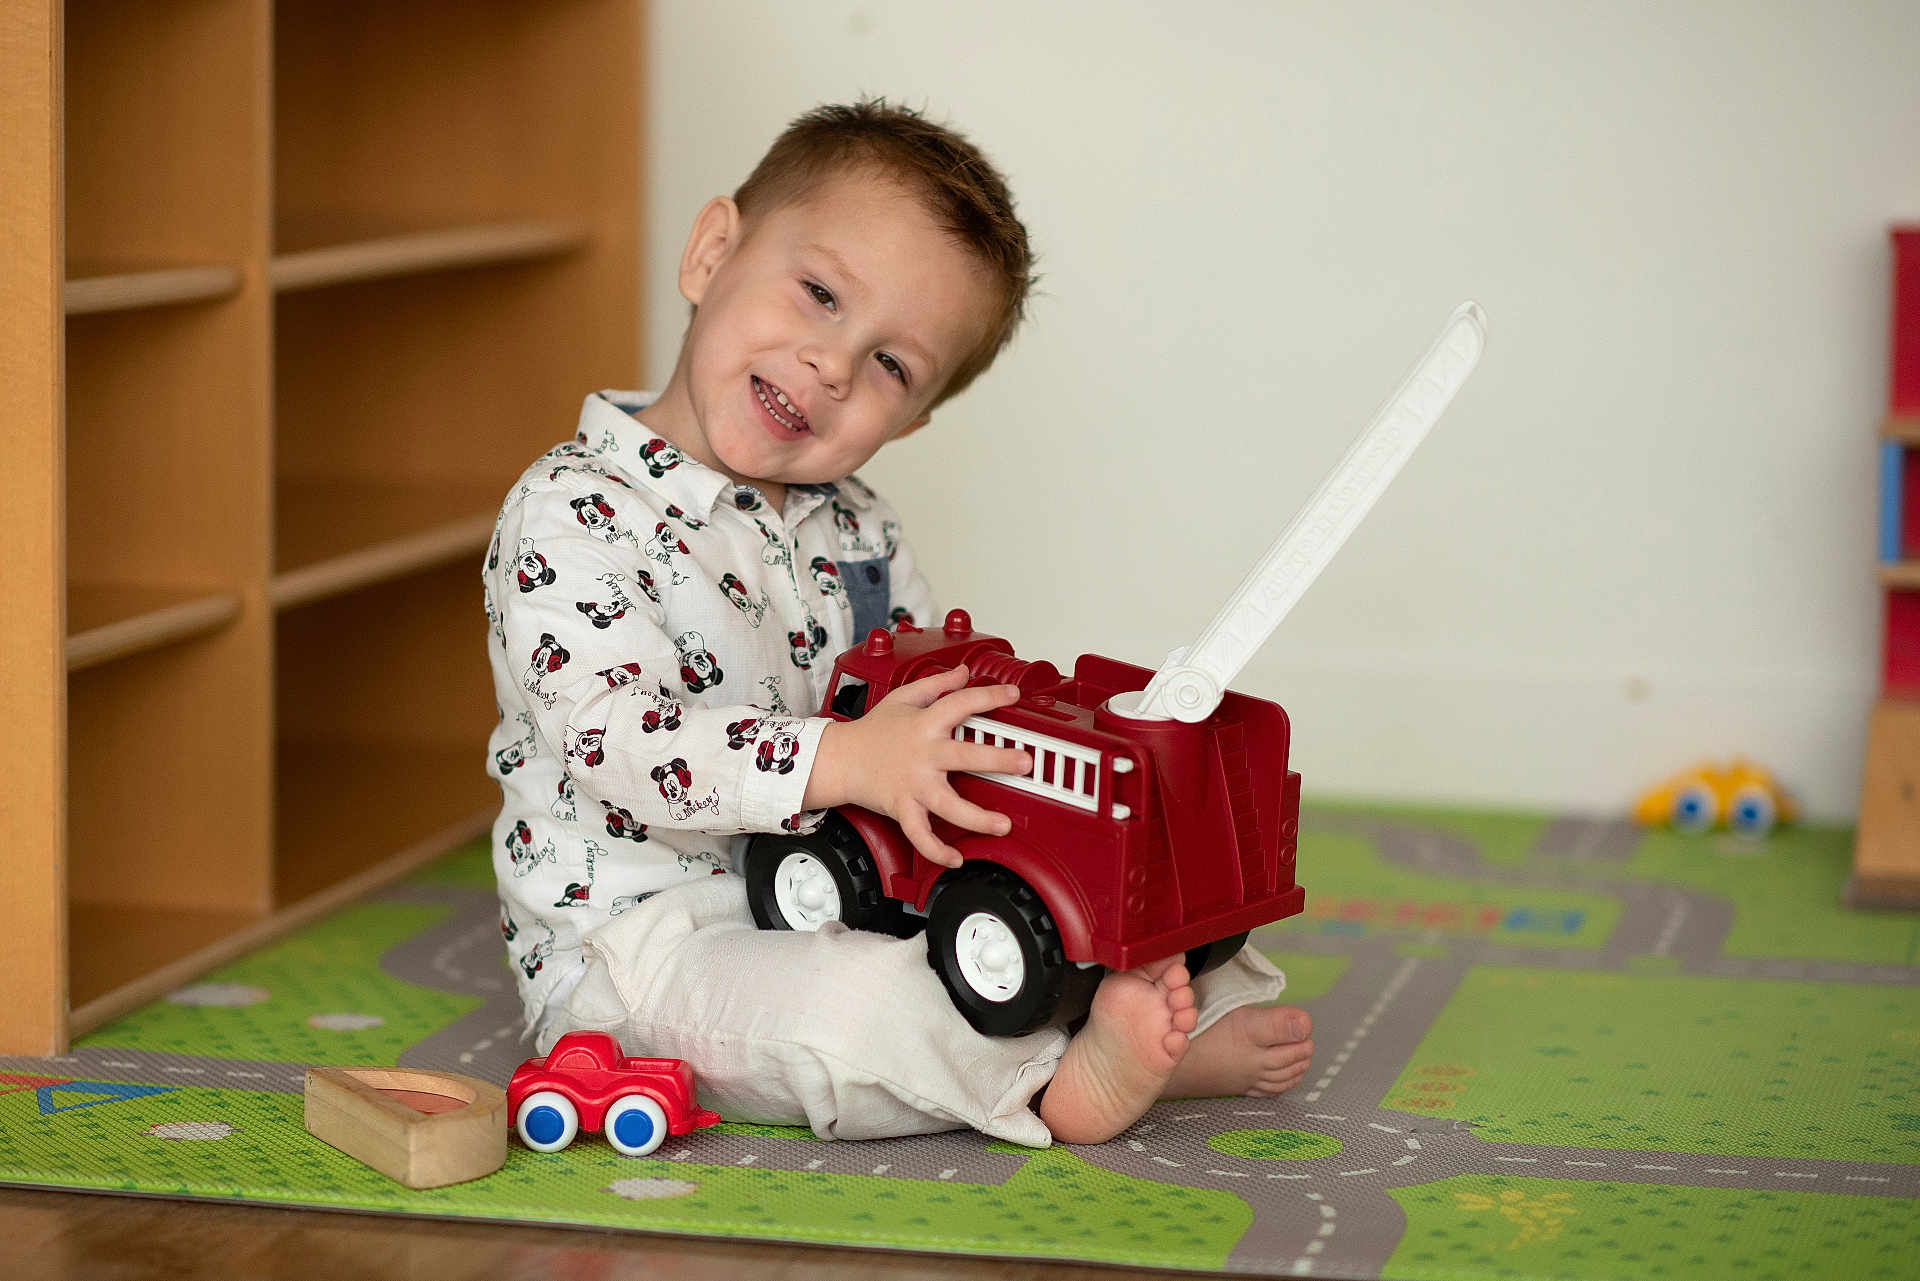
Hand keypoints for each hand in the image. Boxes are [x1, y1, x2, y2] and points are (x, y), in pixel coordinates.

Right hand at [807, 663, 1031, 867]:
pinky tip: (956, 858)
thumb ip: (936, 685)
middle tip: (1025, 763)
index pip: (960, 704)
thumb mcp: (902, 699)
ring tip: (1003, 825)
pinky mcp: (902, 808)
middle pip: (963, 756)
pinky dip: (936, 850)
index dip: (989, 696)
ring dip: (977, 818)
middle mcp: (922, 755)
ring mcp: (913, 785)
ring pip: (948, 805)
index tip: (1013, 694)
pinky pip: (919, 834)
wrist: (839, 760)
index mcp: (925, 725)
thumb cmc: (872, 731)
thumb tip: (963, 671)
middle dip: (996, 760)